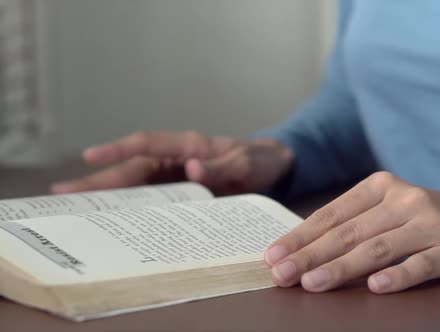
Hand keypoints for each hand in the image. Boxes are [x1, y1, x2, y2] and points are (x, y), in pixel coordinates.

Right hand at [51, 131, 292, 194]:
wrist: (275, 169)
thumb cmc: (259, 160)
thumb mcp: (246, 163)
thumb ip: (222, 167)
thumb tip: (193, 168)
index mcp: (188, 145)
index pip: (146, 144)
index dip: (118, 150)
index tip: (89, 157)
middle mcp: (177, 160)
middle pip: (133, 169)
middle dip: (99, 181)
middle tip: (64, 195)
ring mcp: (178, 177)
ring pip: (138, 186)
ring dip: (111, 197)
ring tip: (79, 210)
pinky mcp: (184, 193)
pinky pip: (155, 200)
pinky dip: (136, 209)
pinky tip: (118, 221)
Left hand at [264, 172, 439, 293]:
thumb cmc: (418, 220)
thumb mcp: (385, 210)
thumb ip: (350, 224)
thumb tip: (299, 250)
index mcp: (381, 186)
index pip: (333, 213)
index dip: (301, 236)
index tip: (274, 255)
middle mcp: (404, 200)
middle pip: (350, 232)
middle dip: (311, 255)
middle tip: (282, 275)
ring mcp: (429, 224)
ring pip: (378, 248)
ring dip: (342, 268)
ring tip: (313, 283)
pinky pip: (420, 265)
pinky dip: (397, 276)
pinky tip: (374, 288)